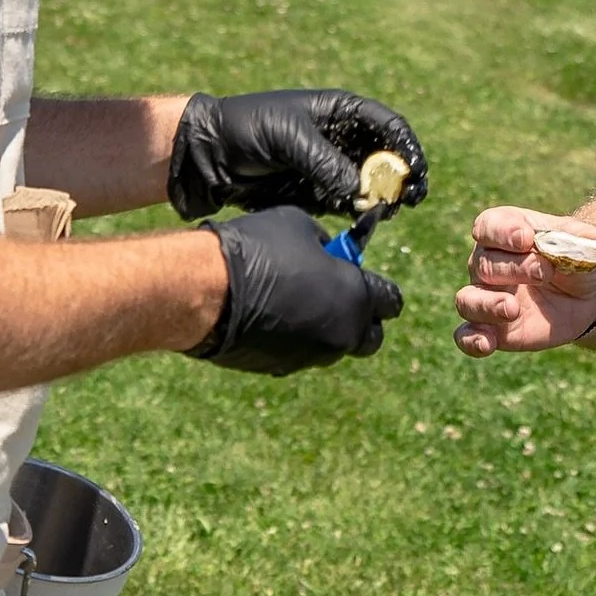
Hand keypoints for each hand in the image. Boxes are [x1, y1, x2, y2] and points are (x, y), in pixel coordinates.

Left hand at [167, 90, 428, 219]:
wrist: (211, 154)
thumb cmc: (248, 129)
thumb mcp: (288, 138)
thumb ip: (325, 161)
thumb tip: (359, 189)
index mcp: (339, 111)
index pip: (387, 126)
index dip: (407, 147)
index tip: (415, 171)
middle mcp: (341, 138)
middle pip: (386, 158)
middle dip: (401, 178)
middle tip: (410, 199)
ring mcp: (331, 166)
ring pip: (370, 184)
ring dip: (383, 198)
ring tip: (387, 211)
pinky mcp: (318, 192)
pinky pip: (348, 203)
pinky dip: (359, 211)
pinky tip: (363, 218)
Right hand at [193, 206, 403, 375]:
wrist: (205, 292)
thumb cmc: (257, 250)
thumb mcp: (300, 227)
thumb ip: (324, 246)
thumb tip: (327, 255)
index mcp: (356, 298)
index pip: (390, 302)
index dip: (378, 288)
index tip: (361, 274)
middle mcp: (341, 335)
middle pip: (369, 336)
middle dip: (360, 318)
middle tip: (337, 294)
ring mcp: (310, 357)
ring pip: (332, 346)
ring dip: (325, 327)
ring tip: (295, 300)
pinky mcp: (280, 368)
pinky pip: (298, 354)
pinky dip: (294, 338)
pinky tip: (268, 315)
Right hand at [454, 207, 595, 358]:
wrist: (585, 297)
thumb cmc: (578, 261)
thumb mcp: (589, 247)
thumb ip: (590, 241)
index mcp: (506, 233)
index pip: (489, 226)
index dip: (503, 232)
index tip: (526, 238)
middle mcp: (487, 264)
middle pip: (484, 263)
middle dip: (514, 268)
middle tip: (545, 273)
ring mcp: (485, 297)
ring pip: (467, 300)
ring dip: (487, 304)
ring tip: (513, 308)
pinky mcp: (491, 329)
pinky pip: (466, 336)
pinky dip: (472, 340)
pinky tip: (487, 344)